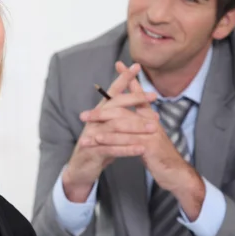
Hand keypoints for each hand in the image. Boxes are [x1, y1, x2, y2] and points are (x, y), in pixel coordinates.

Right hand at [62, 63, 156, 202]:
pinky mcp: (93, 151)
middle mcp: (94, 121)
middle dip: (134, 99)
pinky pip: (112, 149)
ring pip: (116, 128)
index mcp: (99, 113)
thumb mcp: (109, 129)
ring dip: (136, 127)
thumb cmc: (98, 147)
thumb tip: (137, 103)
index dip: (122, 79)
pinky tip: (141, 148)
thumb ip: (120, 117)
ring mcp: (92, 136)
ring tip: (154, 127)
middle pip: (115, 106)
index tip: (136, 66)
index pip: (112, 92)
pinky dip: (127, 149)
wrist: (80, 169)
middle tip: (153, 96)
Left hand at [85, 62, 205, 218]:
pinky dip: (109, 140)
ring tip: (85, 130)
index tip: (118, 64)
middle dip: (101, 111)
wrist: (176, 174)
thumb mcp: (149, 137)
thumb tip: (128, 118)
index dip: (129, 79)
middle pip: (123, 109)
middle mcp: (151, 121)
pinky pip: (125, 140)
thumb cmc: (160, 156)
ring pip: (121, 124)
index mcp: (150, 117)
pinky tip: (97, 141)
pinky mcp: (148, 145)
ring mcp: (150, 132)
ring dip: (100, 126)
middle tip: (83, 115)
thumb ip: (139, 125)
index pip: (138, 94)